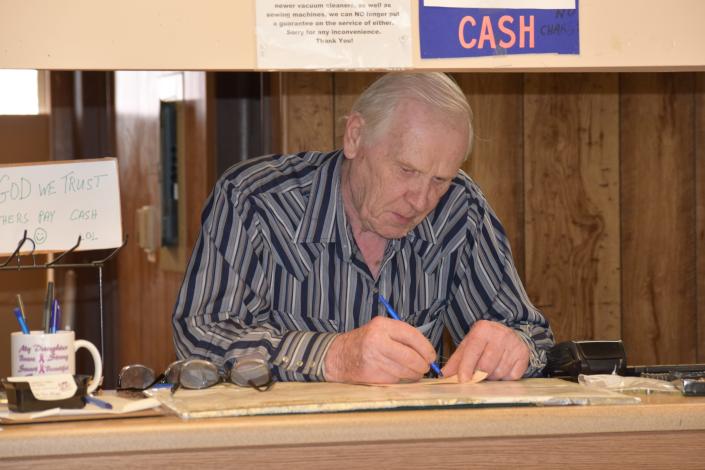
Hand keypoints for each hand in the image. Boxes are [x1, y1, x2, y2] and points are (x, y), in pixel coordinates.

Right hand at [323, 317, 437, 383]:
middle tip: (425, 367)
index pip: (412, 336)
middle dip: (422, 365)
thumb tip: (427, 352)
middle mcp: (377, 340)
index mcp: (382, 325)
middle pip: (411, 356)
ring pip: (405, 370)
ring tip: (412, 372)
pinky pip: (394, 379)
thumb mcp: (380, 330)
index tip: (431, 356)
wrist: (338, 356)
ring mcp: (373, 358)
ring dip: (413, 374)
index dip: (426, 348)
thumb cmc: (365, 342)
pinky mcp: (371, 374)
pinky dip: (399, 379)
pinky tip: (395, 374)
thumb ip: (402, 337)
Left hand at [441, 320, 528, 381]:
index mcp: (482, 329)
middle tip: (476, 376)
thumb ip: (456, 361)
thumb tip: (443, 375)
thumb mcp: (468, 345)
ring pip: (499, 372)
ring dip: (491, 377)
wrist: (507, 333)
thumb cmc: (484, 342)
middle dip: (478, 375)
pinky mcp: (523, 354)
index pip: (473, 351)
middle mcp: (500, 334)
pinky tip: (502, 368)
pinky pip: (512, 376)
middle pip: (486, 365)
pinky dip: (504, 377)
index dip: (466, 367)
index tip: (462, 380)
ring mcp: (513, 344)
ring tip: (490, 369)